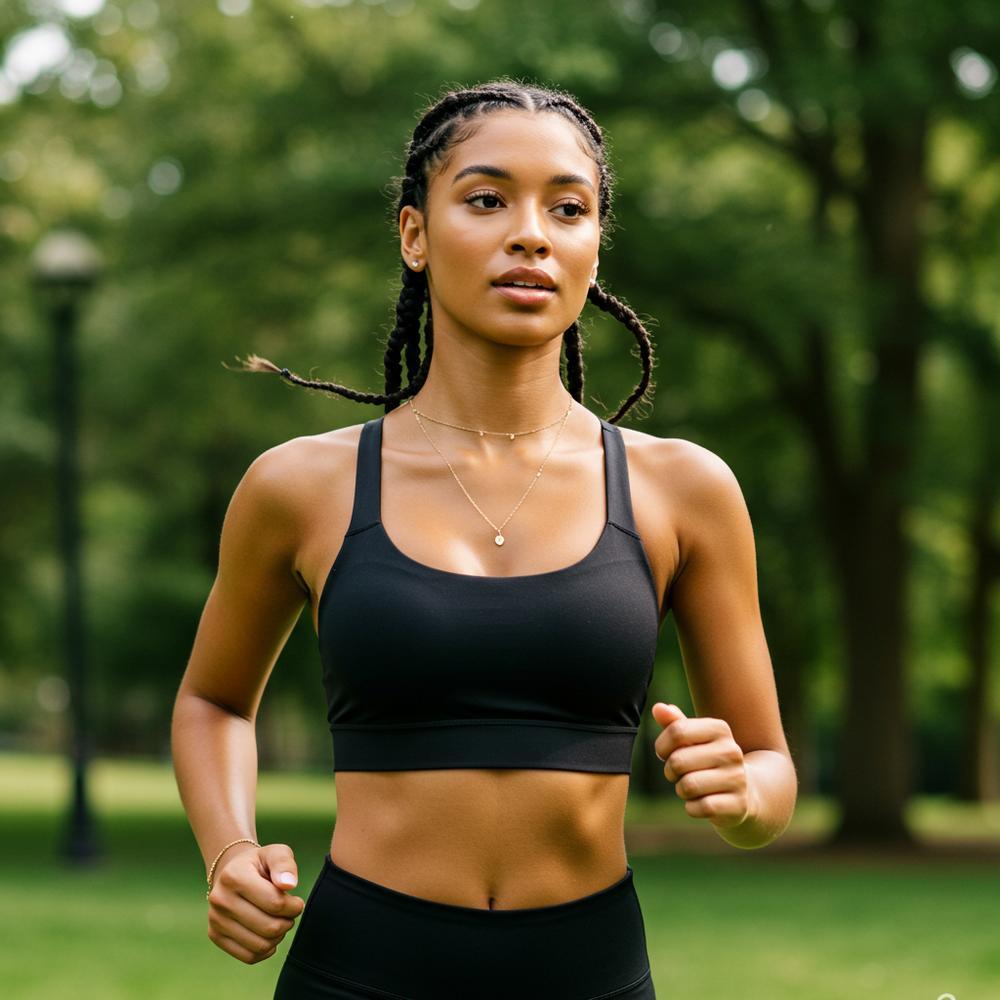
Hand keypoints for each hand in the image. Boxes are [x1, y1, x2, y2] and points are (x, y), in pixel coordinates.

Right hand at [206, 842, 305, 963]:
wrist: (232, 873)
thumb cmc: (259, 864)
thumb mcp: (275, 853)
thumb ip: (285, 864)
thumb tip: (289, 884)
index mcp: (234, 876)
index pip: (274, 903)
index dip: (294, 906)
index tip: (296, 901)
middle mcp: (220, 899)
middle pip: (269, 927)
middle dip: (287, 922)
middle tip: (289, 913)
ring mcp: (215, 920)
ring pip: (260, 945)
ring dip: (278, 937)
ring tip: (279, 922)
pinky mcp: (215, 936)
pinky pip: (248, 956)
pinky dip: (266, 950)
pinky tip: (269, 936)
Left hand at [651, 702, 754, 829]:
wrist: (744, 790)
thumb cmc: (708, 759)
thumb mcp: (693, 739)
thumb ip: (674, 723)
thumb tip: (657, 708)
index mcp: (719, 729)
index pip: (677, 731)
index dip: (662, 746)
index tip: (665, 753)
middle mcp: (732, 751)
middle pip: (678, 761)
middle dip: (670, 771)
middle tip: (679, 774)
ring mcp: (737, 778)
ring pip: (687, 786)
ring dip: (681, 790)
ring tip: (691, 787)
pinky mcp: (738, 805)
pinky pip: (699, 807)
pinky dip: (692, 808)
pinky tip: (701, 802)